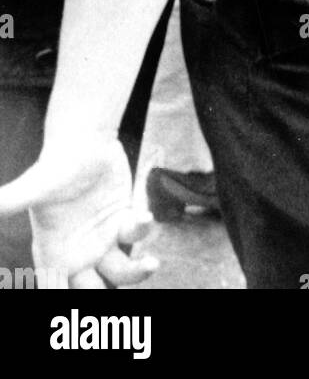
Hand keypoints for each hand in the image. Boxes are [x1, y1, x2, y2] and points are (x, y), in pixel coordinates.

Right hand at [0, 140, 157, 288]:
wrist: (82, 138)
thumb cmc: (54, 164)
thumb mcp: (34, 187)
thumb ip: (10, 201)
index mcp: (53, 252)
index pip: (55, 288)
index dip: (63, 299)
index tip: (78, 314)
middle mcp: (79, 251)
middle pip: (92, 290)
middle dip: (104, 296)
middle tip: (117, 285)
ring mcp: (103, 237)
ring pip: (122, 271)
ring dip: (137, 272)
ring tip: (150, 263)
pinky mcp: (122, 219)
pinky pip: (135, 236)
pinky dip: (142, 231)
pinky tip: (144, 217)